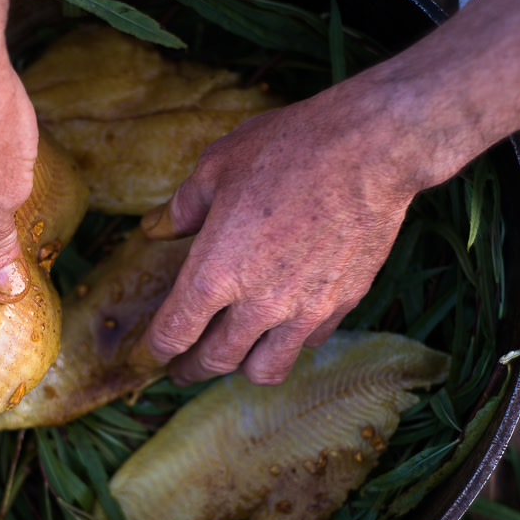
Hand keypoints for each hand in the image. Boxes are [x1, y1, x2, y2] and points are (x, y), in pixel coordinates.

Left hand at [132, 77, 448, 384]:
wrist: (369, 150)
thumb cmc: (288, 149)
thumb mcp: (218, 167)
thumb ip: (181, 208)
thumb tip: (154, 229)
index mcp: (215, 272)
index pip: (174, 333)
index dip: (155, 349)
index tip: (150, 353)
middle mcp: (258, 304)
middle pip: (215, 362)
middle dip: (191, 369)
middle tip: (182, 368)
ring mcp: (304, 310)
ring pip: (265, 369)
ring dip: (242, 367)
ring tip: (235, 356)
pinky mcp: (342, 304)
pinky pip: (309, 342)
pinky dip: (291, 340)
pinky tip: (285, 323)